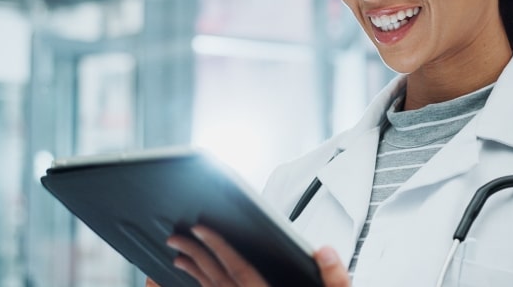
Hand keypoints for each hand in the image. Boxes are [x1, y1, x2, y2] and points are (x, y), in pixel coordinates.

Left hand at [158, 225, 350, 286]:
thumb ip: (335, 281)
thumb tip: (325, 252)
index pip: (241, 271)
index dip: (220, 247)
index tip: (201, 230)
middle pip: (218, 281)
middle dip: (196, 256)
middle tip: (177, 239)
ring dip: (195, 275)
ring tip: (179, 258)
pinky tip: (199, 282)